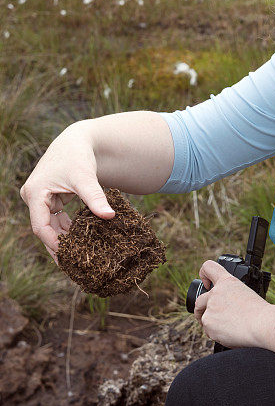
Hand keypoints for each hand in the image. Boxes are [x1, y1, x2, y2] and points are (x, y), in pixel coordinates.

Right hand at [19, 123, 114, 263]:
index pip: (40, 226)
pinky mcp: (49, 198)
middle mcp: (33, 196)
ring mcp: (40, 198)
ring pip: (49, 225)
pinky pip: (55, 219)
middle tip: (71, 265)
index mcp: (35, 193)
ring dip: (62, 238)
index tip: (69, 257)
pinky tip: (78, 241)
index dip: (53, 243)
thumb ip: (96, 198)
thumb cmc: (78, 156)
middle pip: (43, 228)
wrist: (77, 140)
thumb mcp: (86, 178)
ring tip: (76, 257)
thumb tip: (110, 216)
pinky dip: (66, 229)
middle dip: (57, 245)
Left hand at [193, 260, 269, 348]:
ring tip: (229, 329)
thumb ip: (231, 295)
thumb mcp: (245, 293)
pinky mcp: (208, 322)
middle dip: (200, 310)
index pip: (208, 267)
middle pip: (199, 300)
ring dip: (213, 325)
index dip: (203, 274)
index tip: (206, 283)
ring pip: (204, 319)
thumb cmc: (259, 311)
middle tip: (208, 316)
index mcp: (226, 281)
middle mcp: (216, 292)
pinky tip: (229, 334)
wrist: (262, 323)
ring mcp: (210, 307)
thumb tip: (227, 307)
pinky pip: (208, 331)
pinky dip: (216, 335)